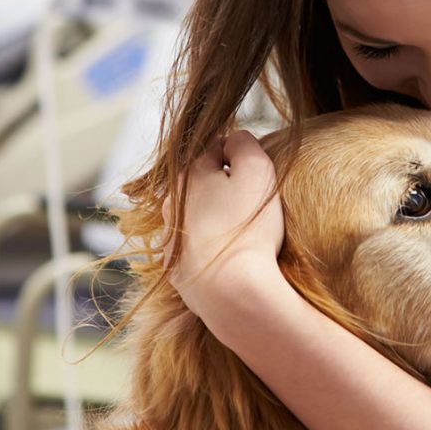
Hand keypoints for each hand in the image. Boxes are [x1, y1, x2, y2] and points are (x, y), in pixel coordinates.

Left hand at [162, 130, 286, 330]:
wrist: (232, 291)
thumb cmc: (247, 228)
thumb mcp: (257, 170)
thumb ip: (244, 144)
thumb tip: (234, 138)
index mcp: (189, 175)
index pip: (216, 149)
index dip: (240, 156)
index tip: (258, 172)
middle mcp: (171, 204)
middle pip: (202, 185)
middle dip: (224, 187)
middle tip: (254, 203)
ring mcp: (171, 240)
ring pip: (196, 218)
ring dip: (216, 219)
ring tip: (243, 234)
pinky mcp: (177, 271)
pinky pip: (196, 250)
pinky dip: (211, 250)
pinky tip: (232, 259)